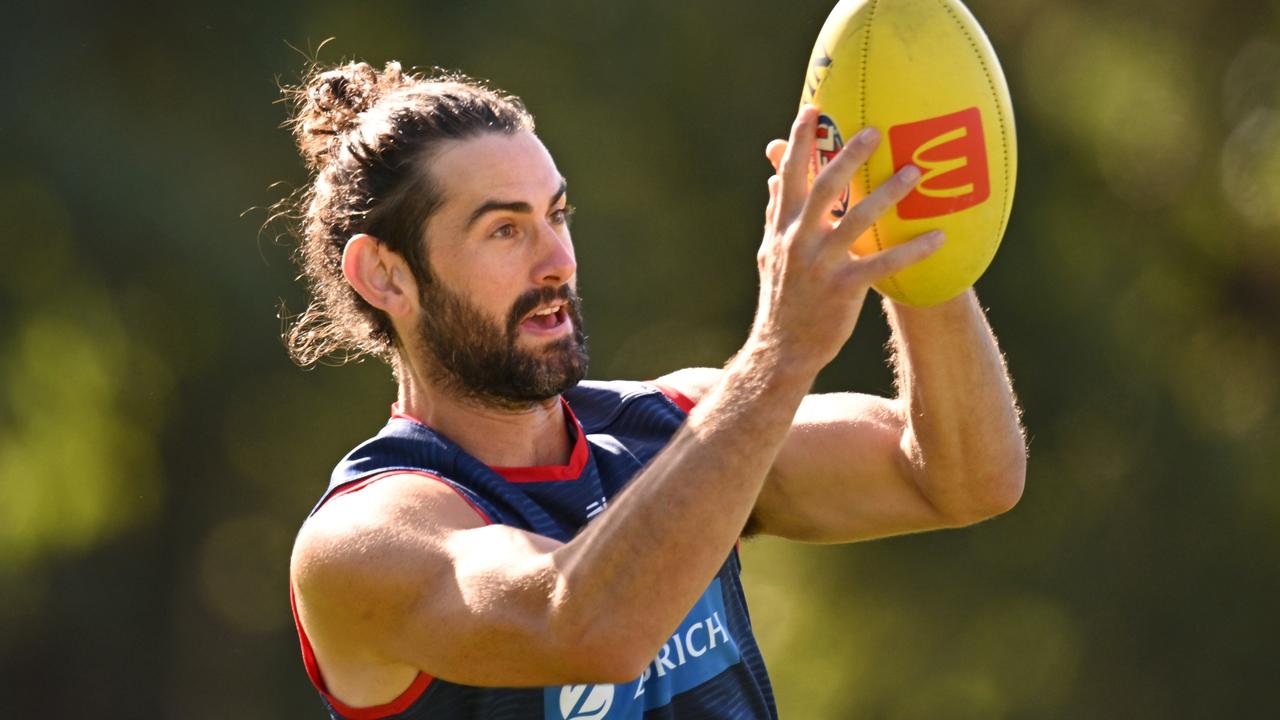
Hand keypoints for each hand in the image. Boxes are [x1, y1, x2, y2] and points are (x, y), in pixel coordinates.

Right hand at [749, 105, 942, 373]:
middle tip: (874, 132)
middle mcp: (798, 241)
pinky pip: (883, 265)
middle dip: (847, 157)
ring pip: (857, 221)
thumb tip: (773, 177)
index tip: (811, 110)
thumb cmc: (782, 297)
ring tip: (916, 172)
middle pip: (822, 189)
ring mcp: (820, 265)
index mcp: (781, 228)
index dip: (798, 143)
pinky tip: (938, 237)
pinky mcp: (843, 290)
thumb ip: (775, 213)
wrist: (781, 349)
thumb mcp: (769, 253)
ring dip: (888, 194)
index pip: (788, 177)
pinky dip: (911, 251)